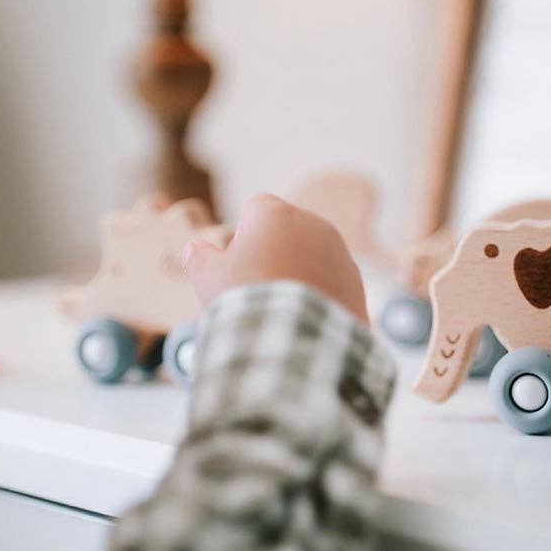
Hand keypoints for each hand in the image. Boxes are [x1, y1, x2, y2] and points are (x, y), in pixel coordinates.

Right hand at [182, 194, 368, 324]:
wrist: (294, 342)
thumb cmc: (246, 301)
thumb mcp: (208, 278)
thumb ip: (200, 258)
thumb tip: (195, 250)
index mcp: (274, 214)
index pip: (256, 208)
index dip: (243, 235)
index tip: (238, 264)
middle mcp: (312, 224)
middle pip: (286, 233)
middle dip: (274, 253)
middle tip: (257, 290)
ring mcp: (338, 253)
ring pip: (312, 257)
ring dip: (299, 274)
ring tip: (281, 310)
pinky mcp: (355, 283)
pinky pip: (331, 283)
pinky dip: (319, 296)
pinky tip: (303, 320)